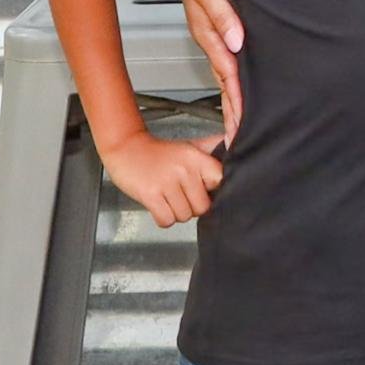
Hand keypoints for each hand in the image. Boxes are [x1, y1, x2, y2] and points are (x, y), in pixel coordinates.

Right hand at [99, 129, 225, 227]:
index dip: (212, 191)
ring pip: (184, 216)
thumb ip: (214, 148)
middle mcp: (184, 170)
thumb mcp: (191, 146)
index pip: (220, 182)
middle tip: (182, 196)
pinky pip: (166, 220)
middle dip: (193, 207)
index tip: (204, 189)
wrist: (127, 149)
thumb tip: (236, 143)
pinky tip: (160, 205)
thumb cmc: (162, 152)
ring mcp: (167, 183)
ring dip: (177, 213)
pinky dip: (163, 218)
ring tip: (169, 198)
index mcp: (197, 158)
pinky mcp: (150, 195)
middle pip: (202, 207)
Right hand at [178, 0, 244, 143]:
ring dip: (233, 102)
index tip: (241, 128)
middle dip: (233, 114)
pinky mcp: (219, 30)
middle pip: (227, 84)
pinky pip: (228, 63)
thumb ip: (223, 14)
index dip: (237, 103)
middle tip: (240, 142)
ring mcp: (215, 36)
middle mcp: (214, 39)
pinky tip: (236, 93)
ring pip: (227, 77)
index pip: (228, 76)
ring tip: (238, 129)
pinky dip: (233, 82)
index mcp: (210, 34)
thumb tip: (236, 42)